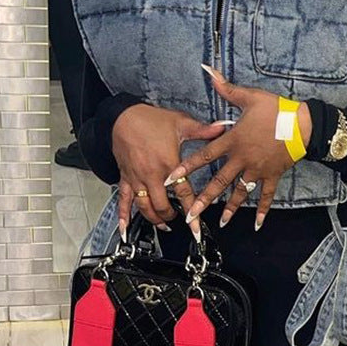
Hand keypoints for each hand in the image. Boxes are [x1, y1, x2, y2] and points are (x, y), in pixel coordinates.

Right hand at [112, 103, 231, 241]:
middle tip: (180, 221)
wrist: (123, 116)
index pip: (183, 193)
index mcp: (169, 163)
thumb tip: (223, 128)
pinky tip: (124, 229)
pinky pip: (123, 199)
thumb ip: (203, 130)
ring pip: (144, 206)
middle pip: (162, 205)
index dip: (192, 210)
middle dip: (172, 216)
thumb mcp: (181, 123)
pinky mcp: (125, 177)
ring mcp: (137, 178)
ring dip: (154, 219)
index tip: (196, 227)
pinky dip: (123, 215)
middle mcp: (152, 174)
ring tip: (162, 224)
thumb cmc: (151, 119)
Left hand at [163, 66, 311, 231]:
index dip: (185, 167)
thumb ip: (226, 88)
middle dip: (203, 199)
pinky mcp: (272, 175)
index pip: (204, 156)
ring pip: (239, 192)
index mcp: (233, 141)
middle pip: (218, 182)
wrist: (304, 124)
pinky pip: (265, 196)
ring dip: (230, 208)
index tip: (170, 179)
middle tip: (190, 214)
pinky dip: (262, 210)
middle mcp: (242, 159)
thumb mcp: (250, 97)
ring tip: (220, 223)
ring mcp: (257, 170)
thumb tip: (208, 71)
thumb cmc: (276, 109)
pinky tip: (257, 224)